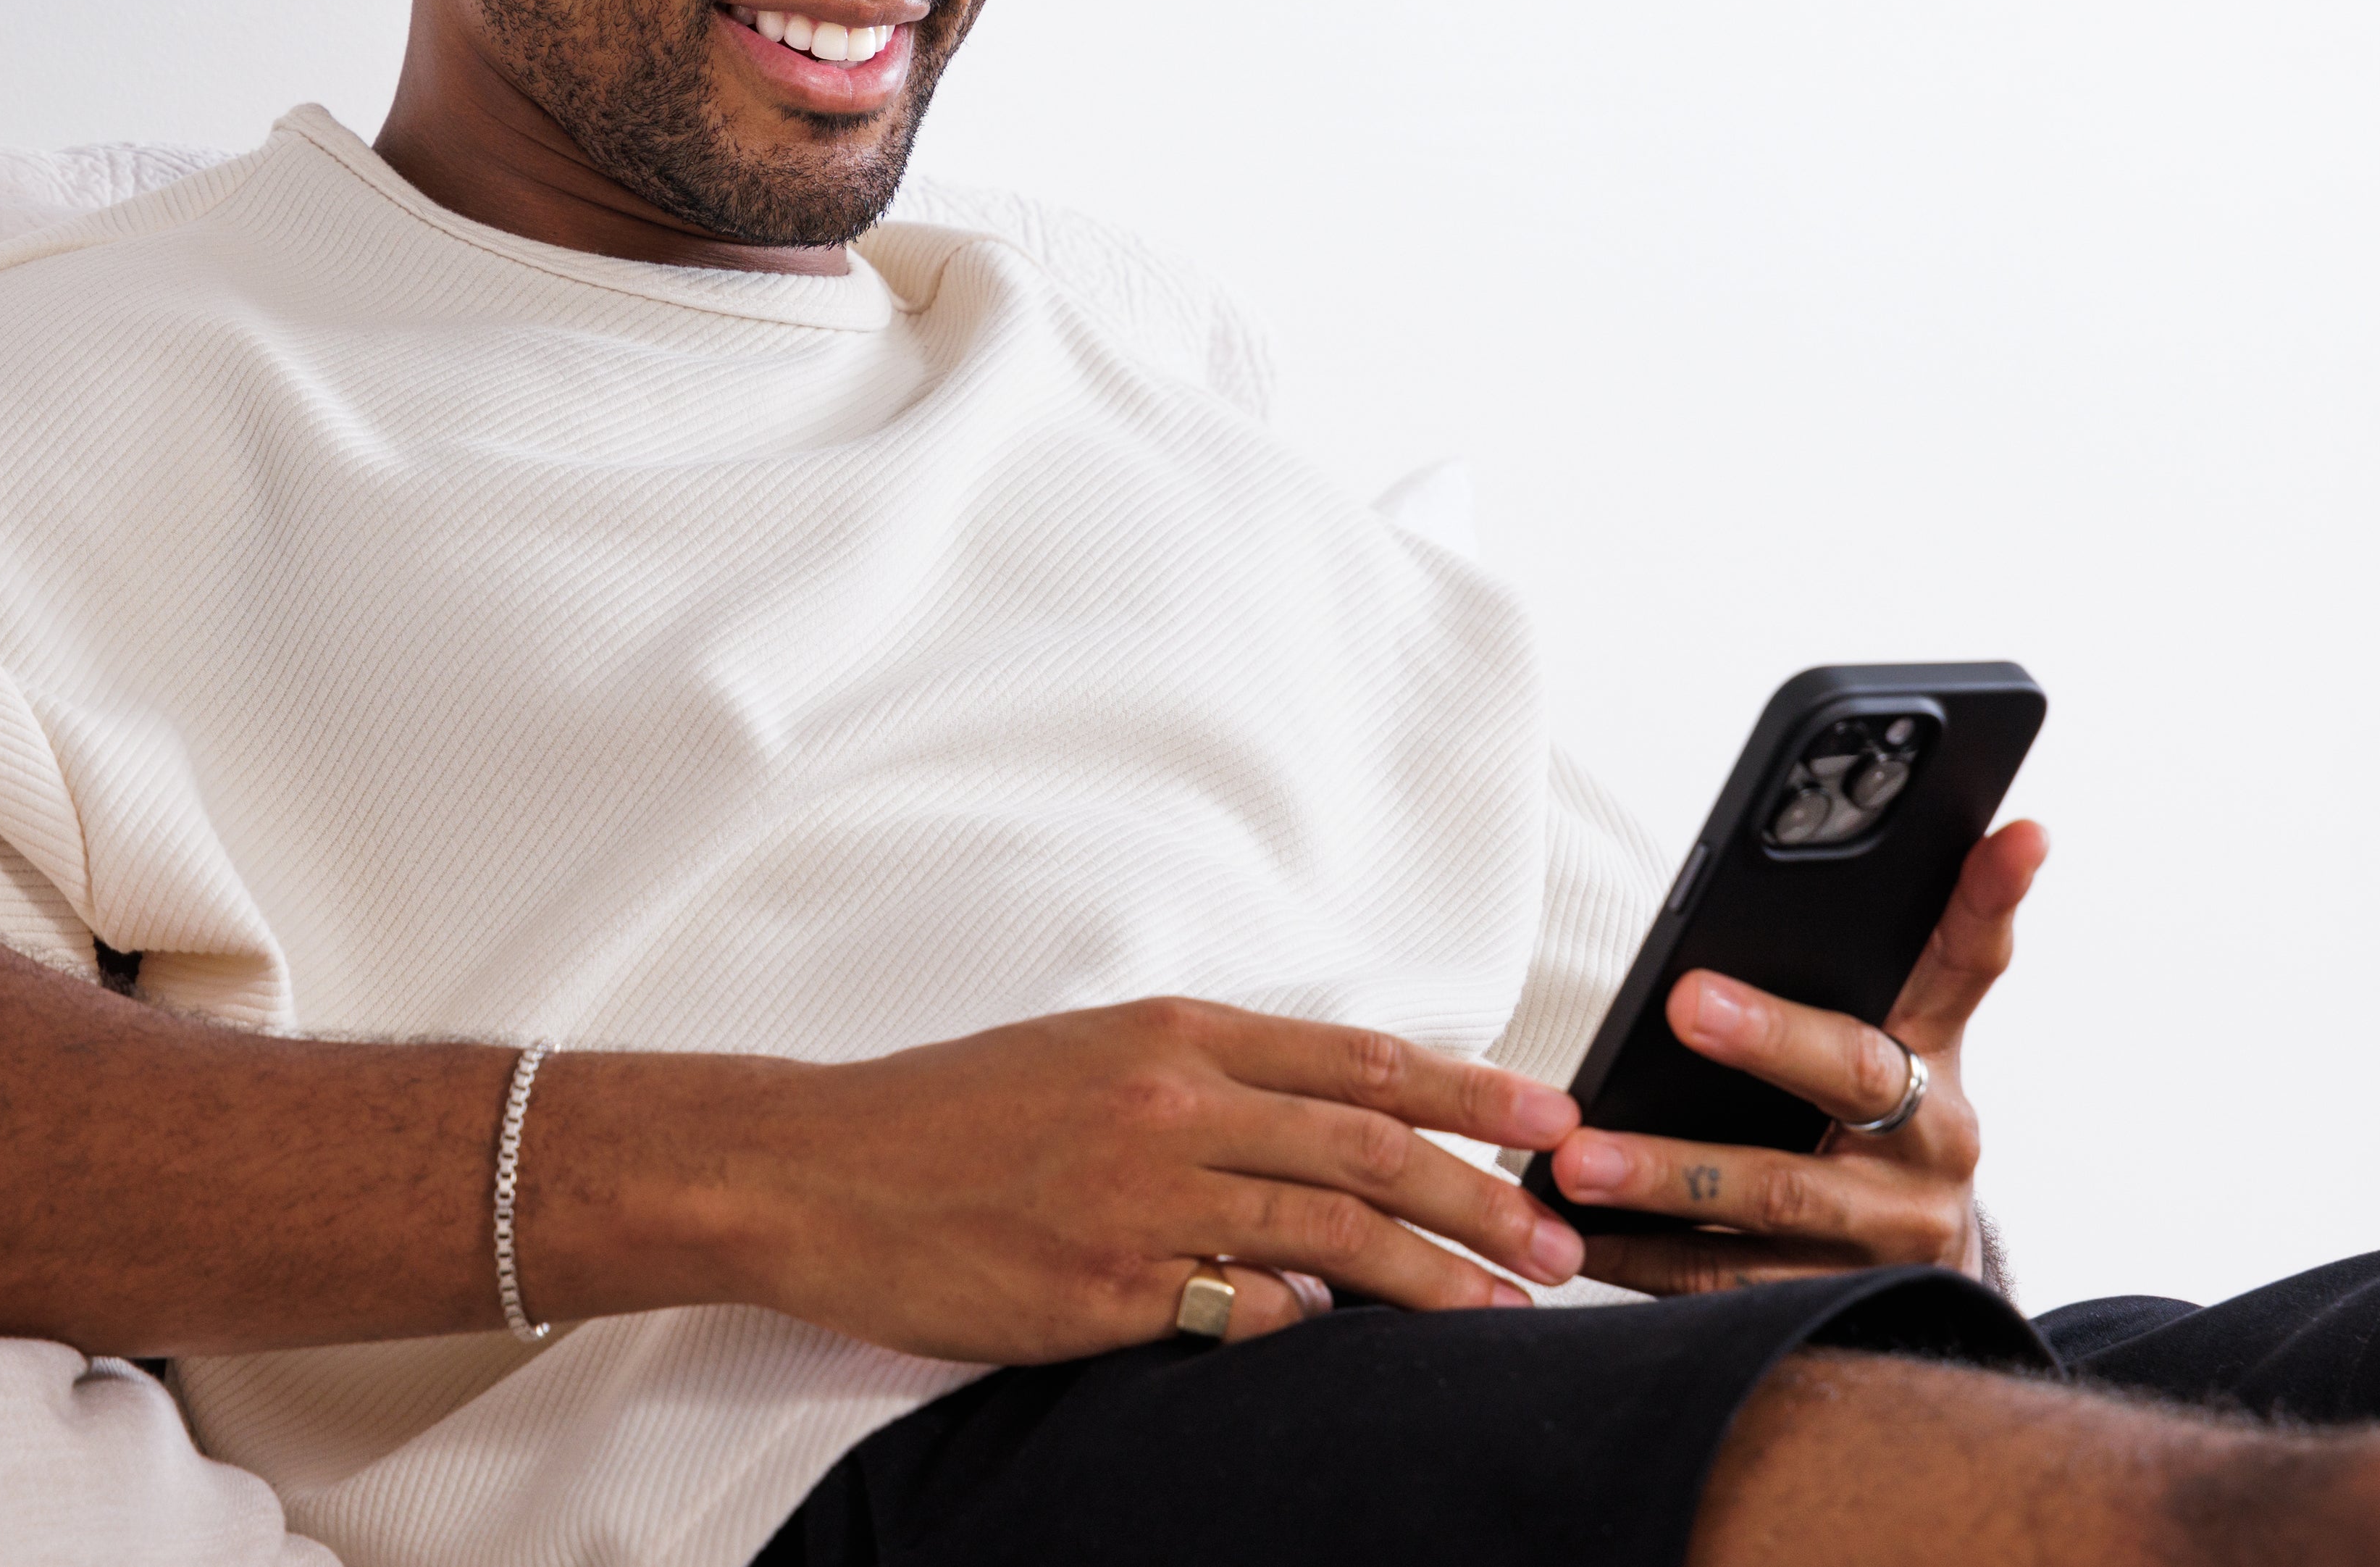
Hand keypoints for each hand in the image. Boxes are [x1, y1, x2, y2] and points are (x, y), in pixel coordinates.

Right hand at [691, 997, 1591, 1363]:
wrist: (817, 1168)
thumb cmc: (948, 1115)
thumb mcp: (1086, 1055)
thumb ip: (1205, 1083)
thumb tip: (1324, 1126)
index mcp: (1170, 1035)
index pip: (1356, 1061)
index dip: (1469, 1092)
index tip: (1552, 1119)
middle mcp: (1168, 1105)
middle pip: (1368, 1147)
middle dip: (1484, 1195)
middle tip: (1561, 1239)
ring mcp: (1138, 1201)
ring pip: (1328, 1235)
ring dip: (1434, 1275)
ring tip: (1503, 1307)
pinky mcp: (1101, 1291)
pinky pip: (1239, 1310)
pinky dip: (1309, 1325)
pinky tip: (1351, 1344)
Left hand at [1532, 818, 2046, 1295]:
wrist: (1911, 1278)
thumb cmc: (1880, 1124)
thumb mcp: (1903, 1033)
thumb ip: (1918, 938)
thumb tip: (1996, 827)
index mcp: (1941, 1058)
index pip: (1971, 957)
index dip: (1992, 893)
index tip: (2018, 830)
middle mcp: (1931, 1150)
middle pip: (1850, 1079)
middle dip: (1769, 1037)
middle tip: (1683, 1000)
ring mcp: (1884, 1239)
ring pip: (1773, 1204)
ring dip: (1669, 1179)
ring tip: (1577, 1157)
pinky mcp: (1825, 1306)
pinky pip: (1724, 1285)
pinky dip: (1641, 1260)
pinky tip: (1573, 1234)